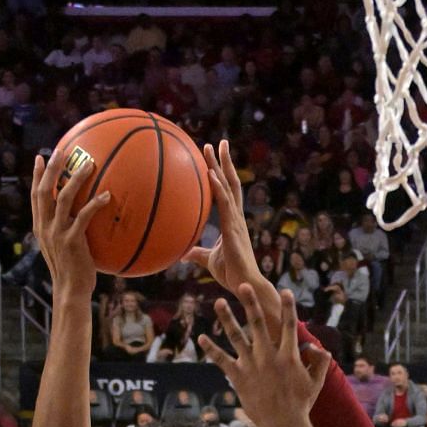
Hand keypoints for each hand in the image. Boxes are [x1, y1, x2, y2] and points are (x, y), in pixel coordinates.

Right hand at [29, 147, 108, 298]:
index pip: (35, 196)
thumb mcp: (61, 247)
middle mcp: (45, 227)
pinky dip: (95, 204)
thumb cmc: (71, 270)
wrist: (70, 291)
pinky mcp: (72, 241)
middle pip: (44, 191)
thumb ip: (64, 229)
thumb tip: (77, 215)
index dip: (37, 176)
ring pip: (63, 198)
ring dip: (76, 179)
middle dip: (51, 169)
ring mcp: (57, 234)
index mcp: (40, 227)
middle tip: (61, 151)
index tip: (40, 157)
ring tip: (88, 164)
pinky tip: (106, 195)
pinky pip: (84, 216)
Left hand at [183, 141, 276, 309]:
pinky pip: (224, 205)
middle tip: (220, 141)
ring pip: (228, 187)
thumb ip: (197, 254)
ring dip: (220, 166)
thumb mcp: (209, 260)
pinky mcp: (233, 229)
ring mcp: (236, 221)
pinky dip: (217, 188)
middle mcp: (236, 216)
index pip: (228, 191)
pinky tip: (210, 174)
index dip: (223, 173)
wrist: (245, 285)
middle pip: (231, 182)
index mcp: (232, 221)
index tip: (216, 156)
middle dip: (225, 161)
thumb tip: (181, 254)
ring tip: (213, 147)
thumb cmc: (232, 274)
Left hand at [199, 288, 333, 426]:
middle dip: (250, 303)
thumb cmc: (301, 404)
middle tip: (243, 285)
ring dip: (227, 318)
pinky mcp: (239, 377)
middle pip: (258, 323)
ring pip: (237, 336)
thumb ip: (320, 362)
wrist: (285, 425)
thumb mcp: (316, 382)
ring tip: (218, 302)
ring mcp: (252, 365)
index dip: (288, 307)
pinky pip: (222, 360)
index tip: (285, 291)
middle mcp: (269, 355)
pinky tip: (202, 338)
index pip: (288, 325)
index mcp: (289, 355)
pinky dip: (211, 349)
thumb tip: (319, 348)